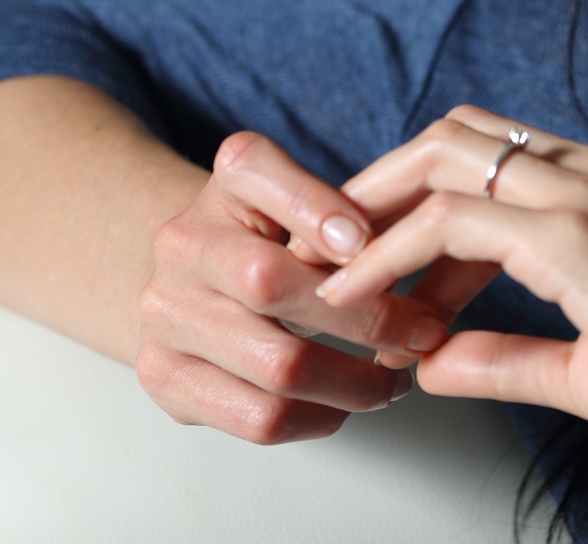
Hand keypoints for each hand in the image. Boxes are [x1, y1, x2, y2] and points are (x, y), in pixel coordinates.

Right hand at [134, 130, 452, 443]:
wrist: (195, 284)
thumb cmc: (274, 243)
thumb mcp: (309, 207)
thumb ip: (347, 215)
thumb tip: (389, 259)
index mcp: (224, 184)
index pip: (253, 169)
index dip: (312, 205)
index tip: (368, 243)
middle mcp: (181, 242)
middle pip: (270, 282)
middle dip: (366, 318)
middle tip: (423, 335)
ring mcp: (164, 313)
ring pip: (275, 364)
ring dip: (353, 384)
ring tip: (392, 383)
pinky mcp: (165, 376)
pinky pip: (257, 416)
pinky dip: (317, 418)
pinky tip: (341, 406)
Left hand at [314, 109, 587, 543]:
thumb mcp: (581, 371)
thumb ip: (506, 357)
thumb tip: (433, 363)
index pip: (484, 156)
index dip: (415, 201)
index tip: (371, 262)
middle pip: (451, 137)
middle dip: (379, 186)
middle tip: (328, 249)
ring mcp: (586, 196)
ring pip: (442, 162)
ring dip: (373, 215)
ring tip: (326, 273)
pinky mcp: (576, 236)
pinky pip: (452, 222)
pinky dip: (393, 257)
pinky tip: (361, 300)